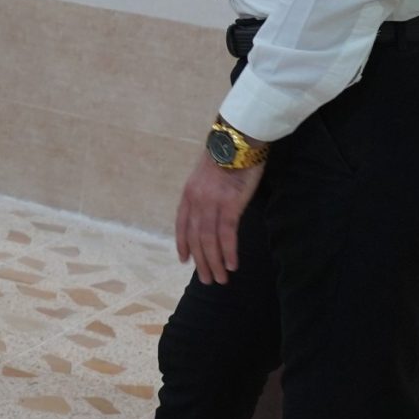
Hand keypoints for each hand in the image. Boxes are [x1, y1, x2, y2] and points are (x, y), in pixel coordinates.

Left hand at [175, 153, 263, 283]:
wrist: (238, 139)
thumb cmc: (227, 155)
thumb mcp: (207, 175)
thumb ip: (205, 193)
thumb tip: (209, 208)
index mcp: (188, 193)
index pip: (181, 224)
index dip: (182, 243)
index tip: (185, 260)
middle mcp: (196, 200)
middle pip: (195, 237)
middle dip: (201, 261)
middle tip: (208, 280)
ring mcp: (211, 202)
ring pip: (209, 240)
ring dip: (214, 262)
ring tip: (220, 279)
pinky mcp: (230, 203)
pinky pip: (226, 233)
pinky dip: (228, 252)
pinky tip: (232, 265)